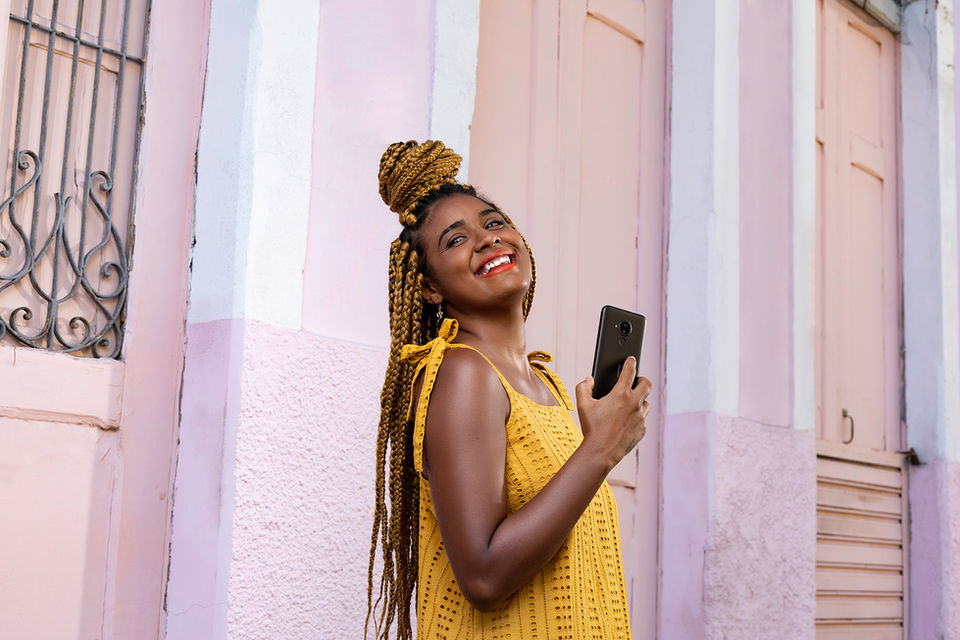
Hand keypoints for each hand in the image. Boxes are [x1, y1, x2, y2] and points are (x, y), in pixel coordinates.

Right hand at [574, 356, 650, 470]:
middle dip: (642, 380)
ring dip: (639, 400)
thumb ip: (583, 387)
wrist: (601, 452)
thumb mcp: (582, 405)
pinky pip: (643, 418)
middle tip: (636, 381)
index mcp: (620, 394)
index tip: (631, 359)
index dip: (630, 362)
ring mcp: (640, 417)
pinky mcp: (642, 429)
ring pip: (645, 402)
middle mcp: (634, 404)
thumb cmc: (592, 428)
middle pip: (647, 384)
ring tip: (629, 403)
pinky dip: (637, 416)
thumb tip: (588, 379)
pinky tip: (627, 420)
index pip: (629, 371)